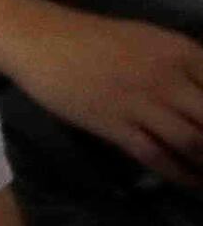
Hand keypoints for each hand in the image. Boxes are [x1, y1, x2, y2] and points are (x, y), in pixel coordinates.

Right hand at [0, 0, 202, 179]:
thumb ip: (186, 66)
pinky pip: (157, 156)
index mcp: (182, 53)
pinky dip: (182, 175)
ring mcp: (140, 102)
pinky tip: (194, 185)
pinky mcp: (114, 124)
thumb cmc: (95, 40)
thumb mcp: (153, 41)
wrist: (38, 39)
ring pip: (194, 141)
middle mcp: (168, 77)